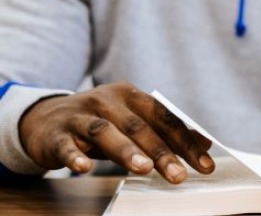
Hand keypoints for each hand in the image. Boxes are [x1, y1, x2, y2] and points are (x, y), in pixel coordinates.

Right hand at [20, 81, 214, 183]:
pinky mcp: (56, 134)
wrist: (45, 119)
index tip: (205, 164)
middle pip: (138, 126)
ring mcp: (80, 115)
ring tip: (143, 168)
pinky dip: (74, 156)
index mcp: (130, 95)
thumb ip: (166, 131)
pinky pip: (65, 146)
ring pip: (104, 130)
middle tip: (179, 175)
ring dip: (125, 150)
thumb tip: (205, 142)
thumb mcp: (132, 121)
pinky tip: (83, 169)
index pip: (164, 118)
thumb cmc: (100, 121)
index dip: (186, 141)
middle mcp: (106, 100)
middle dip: (162, 151)